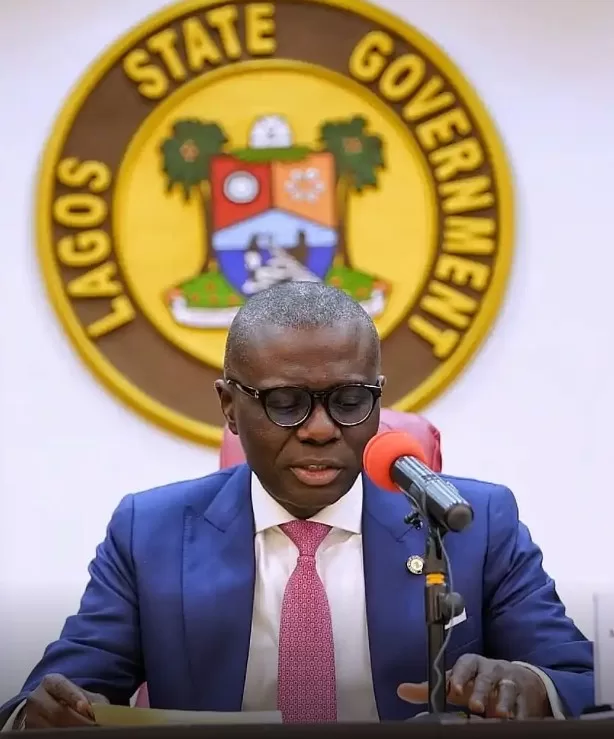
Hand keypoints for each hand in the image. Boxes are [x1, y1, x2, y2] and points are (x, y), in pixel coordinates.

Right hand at [24, 673, 108, 728]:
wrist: (46, 706)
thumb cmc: (69, 698)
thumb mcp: (80, 693)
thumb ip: (91, 700)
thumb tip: (104, 711)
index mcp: (50, 682)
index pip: (61, 686)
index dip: (74, 696)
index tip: (85, 706)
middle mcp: (37, 697)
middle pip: (56, 711)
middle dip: (76, 720)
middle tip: (92, 726)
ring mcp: (31, 715)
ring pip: (51, 727)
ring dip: (70, 731)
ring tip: (86, 732)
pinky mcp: (30, 730)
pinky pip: (47, 734)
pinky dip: (62, 736)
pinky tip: (73, 735)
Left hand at [398, 655, 550, 719]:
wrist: (518, 681)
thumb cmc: (480, 683)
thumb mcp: (457, 684)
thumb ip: (432, 689)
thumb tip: (402, 690)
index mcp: (473, 664)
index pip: (465, 664)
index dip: (460, 675)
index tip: (455, 688)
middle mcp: (492, 669)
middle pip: (486, 677)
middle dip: (481, 690)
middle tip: (475, 705)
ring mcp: (510, 681)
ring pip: (507, 688)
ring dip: (504, 702)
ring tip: (500, 714)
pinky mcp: (526, 697)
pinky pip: (524, 705)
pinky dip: (521, 713)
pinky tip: (517, 721)